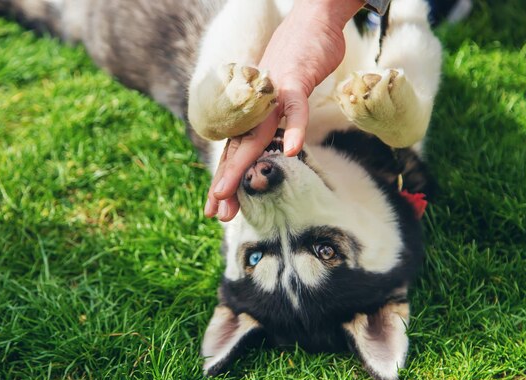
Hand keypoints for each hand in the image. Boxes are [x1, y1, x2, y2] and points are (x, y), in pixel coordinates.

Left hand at [204, 0, 363, 220]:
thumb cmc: (298, 62)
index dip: (225, 181)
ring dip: (241, 164)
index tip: (214, 210)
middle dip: (225, 182)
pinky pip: (295, 107)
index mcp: (255, 114)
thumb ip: (274, 119)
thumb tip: (274, 144)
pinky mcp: (295, 78)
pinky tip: (292, 150)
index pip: (235, 153)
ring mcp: (272, 94)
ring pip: (256, 134)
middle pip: (238, 150)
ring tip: (229, 192)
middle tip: (214, 212)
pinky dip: (295, 127)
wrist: (311, 21)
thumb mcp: (281, 96)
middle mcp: (257, 107)